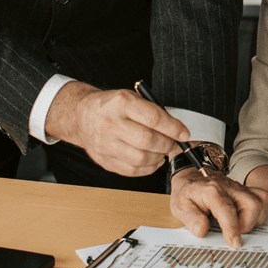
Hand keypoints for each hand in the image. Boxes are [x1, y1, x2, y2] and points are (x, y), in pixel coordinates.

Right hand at [46, 82, 188, 175]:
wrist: (83, 116)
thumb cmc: (112, 106)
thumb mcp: (132, 97)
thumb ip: (153, 111)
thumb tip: (177, 129)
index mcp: (121, 103)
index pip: (153, 118)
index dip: (173, 128)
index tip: (184, 134)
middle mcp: (111, 124)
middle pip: (148, 141)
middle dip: (167, 144)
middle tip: (173, 143)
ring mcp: (105, 144)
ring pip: (141, 158)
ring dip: (159, 157)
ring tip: (162, 150)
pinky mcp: (104, 160)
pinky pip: (132, 170)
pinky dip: (148, 168)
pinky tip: (152, 160)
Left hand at [171, 168, 267, 246]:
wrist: (191, 176)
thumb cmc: (187, 192)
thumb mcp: (180, 206)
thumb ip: (191, 219)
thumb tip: (202, 231)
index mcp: (212, 191)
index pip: (227, 210)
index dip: (232, 228)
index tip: (235, 243)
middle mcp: (230, 188)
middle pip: (253, 203)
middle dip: (247, 224)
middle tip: (233, 232)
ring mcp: (240, 188)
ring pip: (261, 201)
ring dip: (255, 218)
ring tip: (240, 225)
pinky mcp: (246, 191)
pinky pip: (263, 198)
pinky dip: (260, 211)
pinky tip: (247, 218)